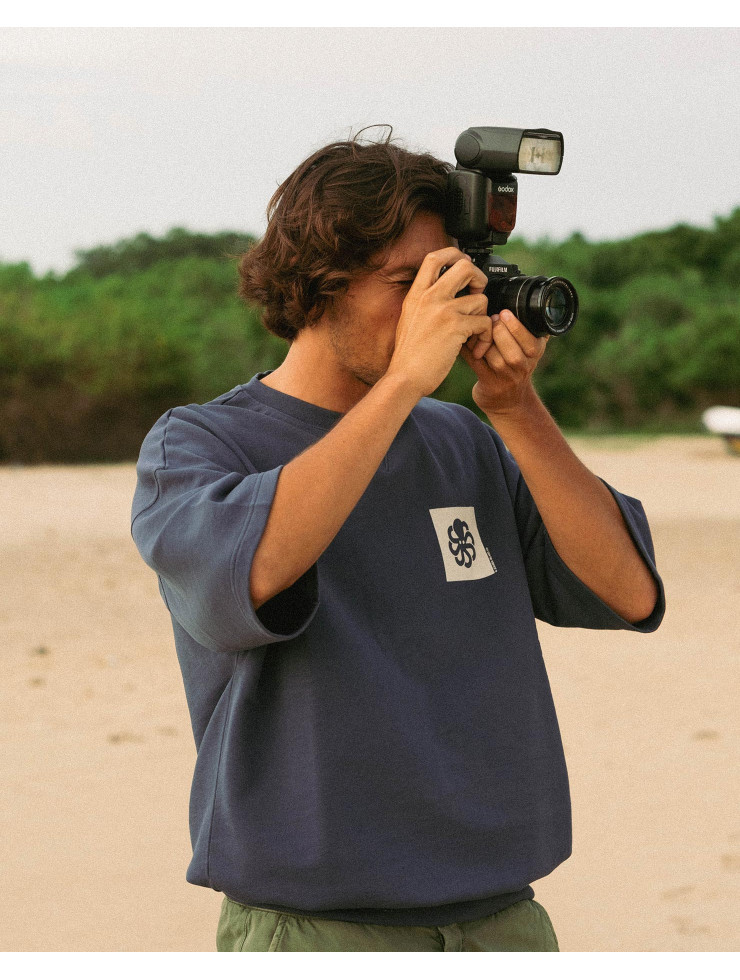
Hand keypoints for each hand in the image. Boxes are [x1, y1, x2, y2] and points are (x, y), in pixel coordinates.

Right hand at [385, 247, 491, 398]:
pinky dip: (485, 337)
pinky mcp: (456, 327)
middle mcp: (430, 297)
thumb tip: (444, 290)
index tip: (464, 266)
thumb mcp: (410, 318)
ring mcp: (444, 310)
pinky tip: (476, 349)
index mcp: (416, 294)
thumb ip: (424, 301)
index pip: (435, 257)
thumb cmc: (409, 354)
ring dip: (483, 316)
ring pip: (480, 298)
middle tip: (477, 295)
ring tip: (475, 334)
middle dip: (479, 278)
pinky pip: (485, 323)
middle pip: (465, 266)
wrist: (405, 377)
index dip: (455, 254)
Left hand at [459, 308, 548, 417]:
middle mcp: (524, 366)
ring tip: (476, 328)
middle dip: (500, 332)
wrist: (508, 400)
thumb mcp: (528, 346)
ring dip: (484, 342)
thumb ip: (527, 325)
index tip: (504, 313)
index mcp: (536, 351)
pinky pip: (478, 365)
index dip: (517, 326)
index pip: (531, 340)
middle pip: (514, 352)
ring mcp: (507, 377)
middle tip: (489, 319)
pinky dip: (470, 350)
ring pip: (495, 359)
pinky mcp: (490, 384)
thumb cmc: (515, 364)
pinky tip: (464, 339)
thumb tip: (517, 295)